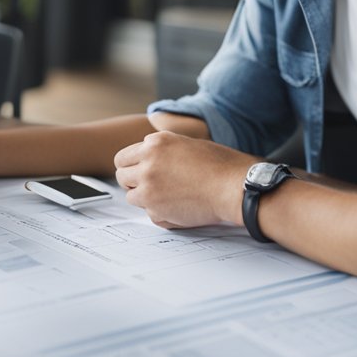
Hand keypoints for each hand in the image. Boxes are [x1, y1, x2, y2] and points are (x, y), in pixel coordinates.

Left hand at [113, 131, 254, 228]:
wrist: (235, 187)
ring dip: (146, 198)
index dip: (133, 167)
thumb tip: (149, 162)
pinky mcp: (154, 206)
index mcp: (156, 142)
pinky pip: (148, 213)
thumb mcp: (188, 145)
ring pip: (131, 195)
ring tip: (170, 198)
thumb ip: (164, 152)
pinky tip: (180, 208)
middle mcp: (147, 161)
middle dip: (133, 182)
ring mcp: (148, 185)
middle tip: (151, 188)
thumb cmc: (221, 167)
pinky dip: (160, 213)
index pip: (124, 157)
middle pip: (121, 175)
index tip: (141, 173)